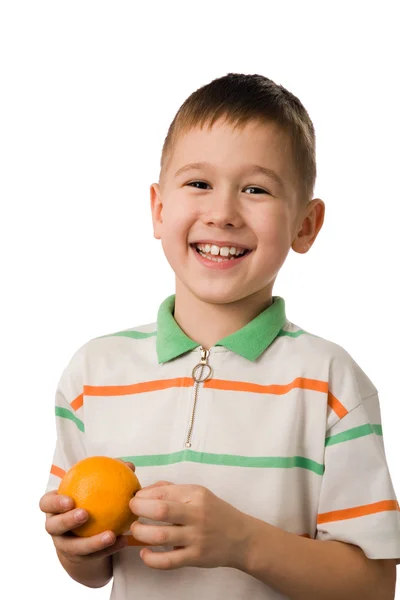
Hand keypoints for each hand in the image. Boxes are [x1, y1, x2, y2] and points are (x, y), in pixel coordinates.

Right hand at [39, 461, 135, 562]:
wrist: (83, 531)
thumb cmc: (88, 501)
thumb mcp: (92, 489)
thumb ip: (109, 475)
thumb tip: (128, 466)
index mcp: (54, 508)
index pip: (46, 503)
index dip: (54, 503)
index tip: (70, 499)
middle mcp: (54, 527)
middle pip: (53, 526)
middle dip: (67, 521)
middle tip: (85, 514)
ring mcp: (64, 545)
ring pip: (73, 547)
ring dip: (92, 542)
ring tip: (111, 535)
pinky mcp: (78, 558)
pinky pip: (93, 556)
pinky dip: (108, 549)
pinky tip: (123, 540)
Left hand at [129, 482, 254, 570]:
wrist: (241, 538)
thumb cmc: (215, 513)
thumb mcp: (199, 494)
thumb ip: (173, 490)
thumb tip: (145, 490)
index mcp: (196, 495)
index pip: (163, 491)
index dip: (143, 494)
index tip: (135, 498)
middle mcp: (197, 514)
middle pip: (161, 510)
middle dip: (139, 509)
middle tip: (131, 510)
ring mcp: (196, 538)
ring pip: (160, 536)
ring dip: (141, 532)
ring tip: (135, 530)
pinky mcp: (195, 558)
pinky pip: (168, 561)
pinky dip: (151, 559)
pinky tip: (144, 553)